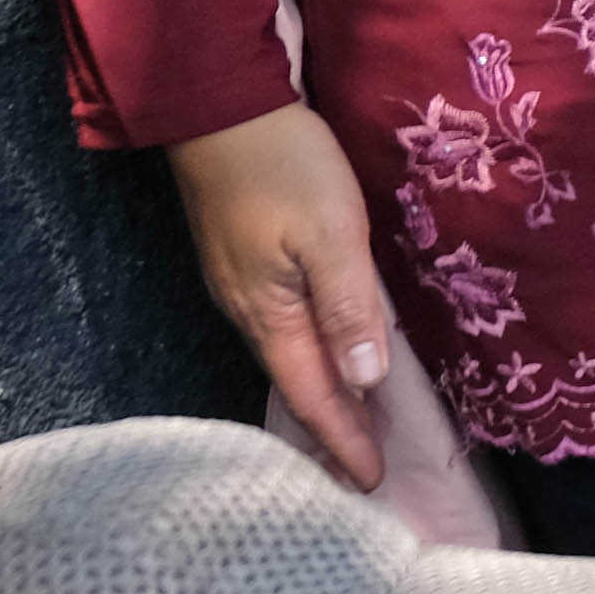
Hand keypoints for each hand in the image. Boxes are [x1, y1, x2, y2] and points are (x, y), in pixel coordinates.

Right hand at [169, 104, 390, 487]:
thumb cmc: (282, 167)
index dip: (344, 439)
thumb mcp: (328, 233)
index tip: (373, 483)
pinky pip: (286, 328)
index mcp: (270, 314)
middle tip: (365, 473)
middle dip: (332, 432)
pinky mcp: (248, 263)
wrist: (221, 109)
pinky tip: (330, 356)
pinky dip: (313, 356)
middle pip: (298, 385)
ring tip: (355, 428)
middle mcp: (251, 311)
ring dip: (324, 396)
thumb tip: (366, 379)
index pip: (314, 394)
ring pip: (291, 358)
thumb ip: (348, 305)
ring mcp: (245, 287)